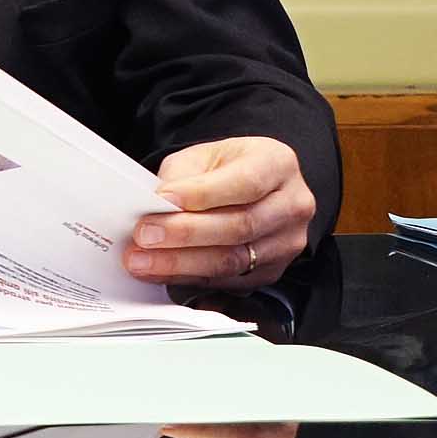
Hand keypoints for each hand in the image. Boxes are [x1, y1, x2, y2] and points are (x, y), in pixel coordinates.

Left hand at [125, 136, 315, 288]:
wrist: (249, 188)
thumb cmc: (224, 168)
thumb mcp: (202, 156)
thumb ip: (182, 178)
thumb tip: (154, 207)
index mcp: (278, 164)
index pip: (244, 183)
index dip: (201, 194)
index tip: (161, 200)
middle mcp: (293, 205)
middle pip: (239, 226)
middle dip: (185, 234)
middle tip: (144, 236)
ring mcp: (287, 242)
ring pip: (234, 260)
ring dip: (182, 263)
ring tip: (143, 261)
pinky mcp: (272, 271)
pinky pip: (229, 281)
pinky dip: (191, 278)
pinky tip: (162, 274)